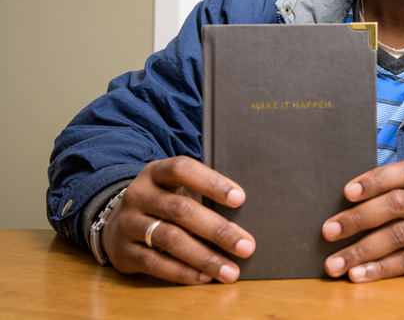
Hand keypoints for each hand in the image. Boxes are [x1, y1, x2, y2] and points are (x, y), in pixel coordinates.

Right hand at [100, 156, 255, 284]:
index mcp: (156, 173)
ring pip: (169, 239)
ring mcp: (127, 223)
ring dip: (204, 257)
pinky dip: (183, 272)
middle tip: (246, 246)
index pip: (182, 169)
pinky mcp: (122, 252)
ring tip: (230, 270)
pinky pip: (155, 263)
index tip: (240, 199)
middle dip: (218, 230)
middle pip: (180, 210)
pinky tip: (205, 277)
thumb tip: (241, 219)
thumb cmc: (161, 203)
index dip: (211, 182)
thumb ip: (200, 196)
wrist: (115, 223)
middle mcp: (138, 195)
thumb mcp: (174, 189)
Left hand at [321, 160, 403, 282]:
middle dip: (358, 218)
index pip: (403, 172)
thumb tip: (335, 210)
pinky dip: (380, 269)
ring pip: (399, 235)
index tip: (346, 192)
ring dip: (362, 250)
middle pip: (397, 204)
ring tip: (335, 263)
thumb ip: (381, 200)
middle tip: (328, 231)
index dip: (375, 180)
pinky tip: (358, 275)